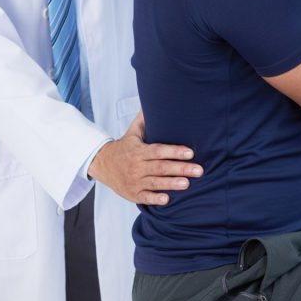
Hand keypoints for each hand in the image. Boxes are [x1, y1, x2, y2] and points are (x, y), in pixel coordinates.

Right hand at [87, 111, 201, 205]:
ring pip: (155, 182)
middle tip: (199, 170)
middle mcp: (137, 166)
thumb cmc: (123, 148)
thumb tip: (151, 101)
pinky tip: (167, 199)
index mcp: (139, 151)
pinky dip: (155, 198)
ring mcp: (135, 181)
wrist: (101, 164)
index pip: (159, 150)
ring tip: (187, 184)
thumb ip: (143, 120)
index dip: (174, 151)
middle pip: (161, 167)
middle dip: (181, 168)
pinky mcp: (133, 194)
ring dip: (171, 183)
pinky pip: (145, 197)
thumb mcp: (132, 133)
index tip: (190, 152)